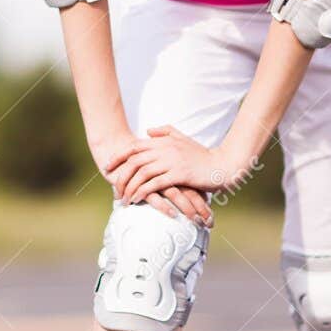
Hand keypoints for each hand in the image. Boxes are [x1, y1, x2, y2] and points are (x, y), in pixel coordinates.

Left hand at [90, 126, 212, 225]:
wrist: (222, 165)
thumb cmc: (202, 155)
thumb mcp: (183, 139)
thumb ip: (166, 132)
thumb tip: (148, 131)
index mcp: (164, 141)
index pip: (135, 147)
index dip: (119, 156)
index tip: (107, 166)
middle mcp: (165, 149)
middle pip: (134, 161)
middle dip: (121, 175)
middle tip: (113, 188)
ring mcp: (172, 161)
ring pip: (142, 173)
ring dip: (130, 187)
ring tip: (123, 198)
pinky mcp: (179, 175)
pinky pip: (155, 184)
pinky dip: (143, 192)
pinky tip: (136, 199)